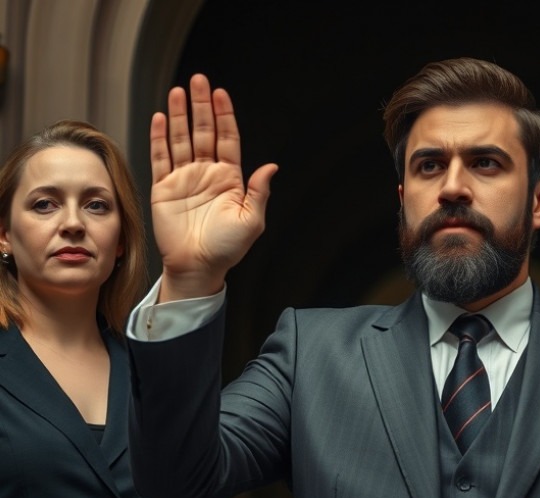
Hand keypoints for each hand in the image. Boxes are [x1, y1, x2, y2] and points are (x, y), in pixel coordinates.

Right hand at [149, 74, 277, 300]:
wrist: (198, 267)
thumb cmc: (227, 249)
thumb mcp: (252, 221)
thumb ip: (259, 192)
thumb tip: (272, 167)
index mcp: (230, 178)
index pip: (227, 139)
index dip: (224, 115)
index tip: (221, 93)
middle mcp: (207, 174)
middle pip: (203, 131)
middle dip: (201, 106)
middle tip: (198, 80)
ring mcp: (184, 179)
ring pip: (181, 139)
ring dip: (179, 115)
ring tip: (177, 92)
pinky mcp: (163, 188)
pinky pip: (160, 158)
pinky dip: (159, 138)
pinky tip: (159, 119)